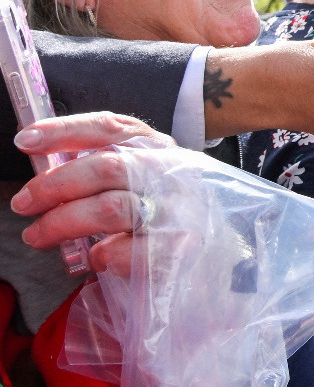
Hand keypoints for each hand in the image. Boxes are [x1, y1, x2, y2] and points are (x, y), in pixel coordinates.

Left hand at [9, 113, 175, 276]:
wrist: (218, 251)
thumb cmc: (165, 211)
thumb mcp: (143, 177)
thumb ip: (105, 168)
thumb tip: (45, 169)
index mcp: (156, 148)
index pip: (110, 128)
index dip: (65, 131)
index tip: (24, 141)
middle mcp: (170, 171)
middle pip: (106, 167)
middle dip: (55, 185)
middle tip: (23, 204)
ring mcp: (177, 209)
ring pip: (111, 209)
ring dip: (64, 223)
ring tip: (38, 235)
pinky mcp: (179, 248)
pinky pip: (128, 251)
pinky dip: (103, 255)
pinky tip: (98, 257)